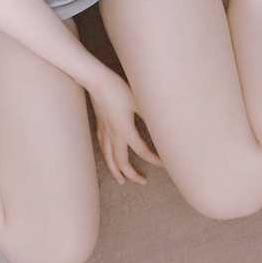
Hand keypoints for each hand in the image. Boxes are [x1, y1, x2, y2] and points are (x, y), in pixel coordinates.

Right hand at [89, 70, 161, 184]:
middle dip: (132, 174)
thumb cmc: (119, 89)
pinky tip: (108, 156)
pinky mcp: (99, 125)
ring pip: (108, 158)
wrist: (97, 81)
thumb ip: (149, 116)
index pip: (142, 151)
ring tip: (121, 180)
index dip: (154, 160)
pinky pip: (103, 146)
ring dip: (115, 171)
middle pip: (121, 162)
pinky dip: (107, 156)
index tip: (164, 164)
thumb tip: (162, 128)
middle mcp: (113, 135)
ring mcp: (104, 131)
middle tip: (143, 181)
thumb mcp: (139, 102)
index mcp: (125, 130)